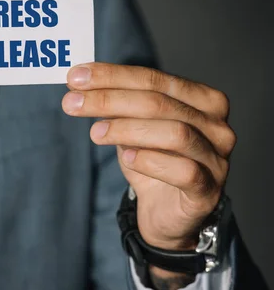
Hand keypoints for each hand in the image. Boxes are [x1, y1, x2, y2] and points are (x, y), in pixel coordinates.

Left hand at [62, 63, 235, 285]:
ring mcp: (217, 158)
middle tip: (72, 102)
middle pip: (159, 103)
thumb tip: (79, 83)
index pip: (154, 79)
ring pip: (175, 133)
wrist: (165, 213)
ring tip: (95, 133)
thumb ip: (114, 106)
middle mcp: (216, 125)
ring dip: (127, 129)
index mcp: (202, 100)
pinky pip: (183, 171)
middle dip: (110, 100)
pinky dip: (151, 161)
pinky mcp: (208, 190)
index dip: (112, 76)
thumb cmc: (152, 163)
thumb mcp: (130, 129)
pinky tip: (128, 158)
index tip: (75, 77)